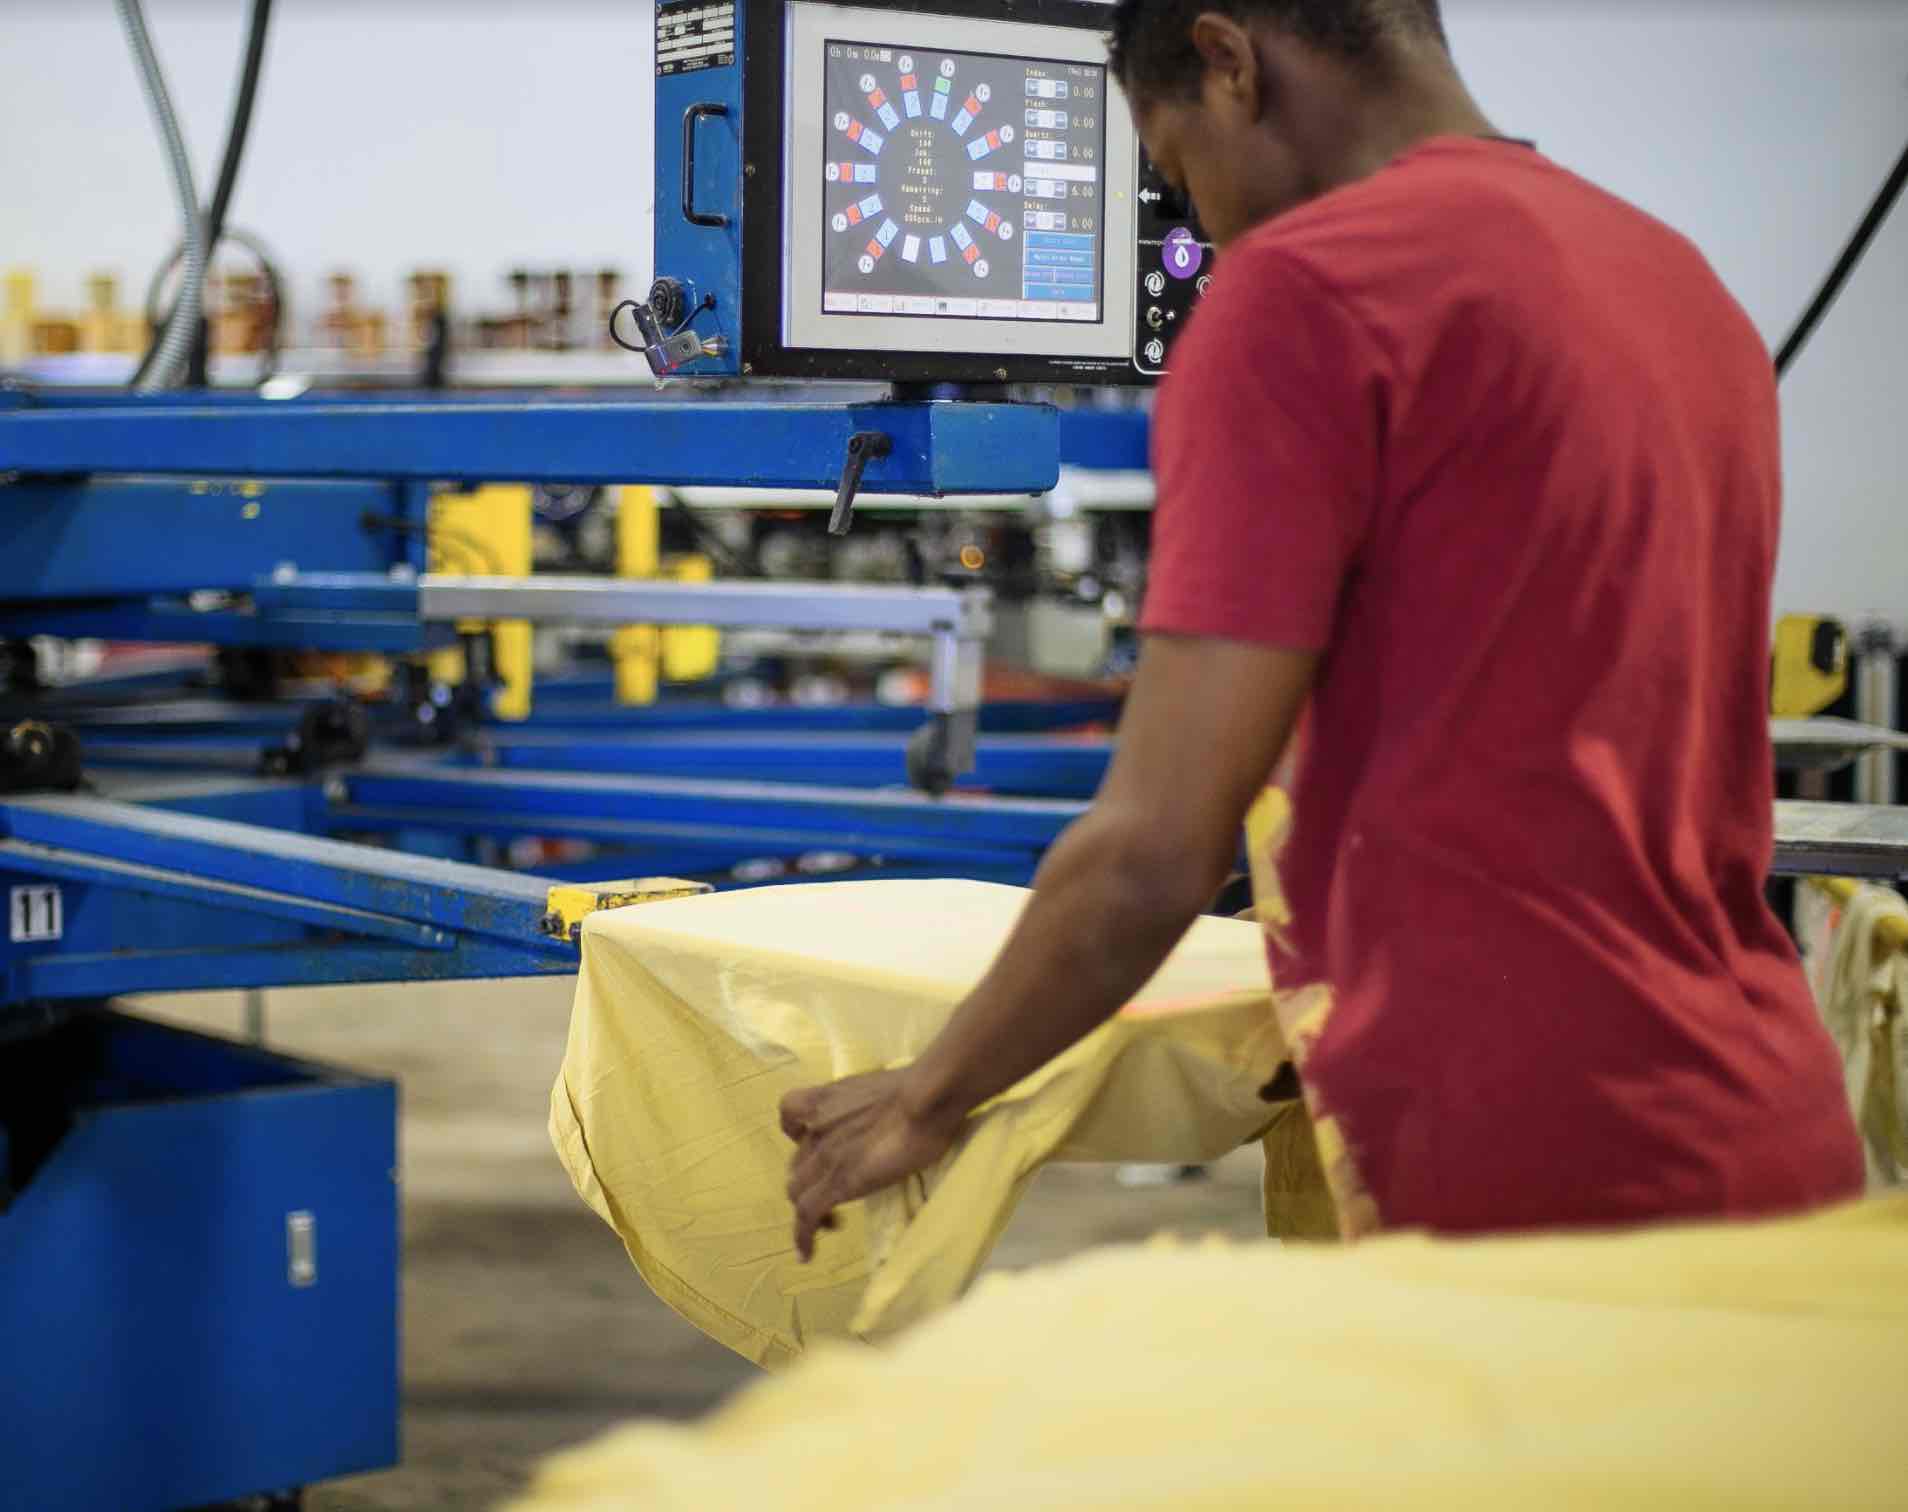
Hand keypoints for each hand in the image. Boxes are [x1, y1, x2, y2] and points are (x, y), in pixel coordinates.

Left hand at [781, 1069, 961, 1260]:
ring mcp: (825, 1157)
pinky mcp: (838, 1183)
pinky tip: (807, 1254)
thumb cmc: (921, 1090)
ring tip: (832, 1222)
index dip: (797, 1133)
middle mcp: (818, 1128)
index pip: (789, 1113)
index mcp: (828, 1100)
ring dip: (808, 1210)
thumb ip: (874, 1106)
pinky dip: (803, 1236)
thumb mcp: (885, 1090)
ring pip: (797, 1192)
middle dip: (810, 1181)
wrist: (925, 1101)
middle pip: (798, 1162)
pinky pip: (806, 1215)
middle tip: (837, 1191)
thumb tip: (894, 1117)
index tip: (815, 1143)